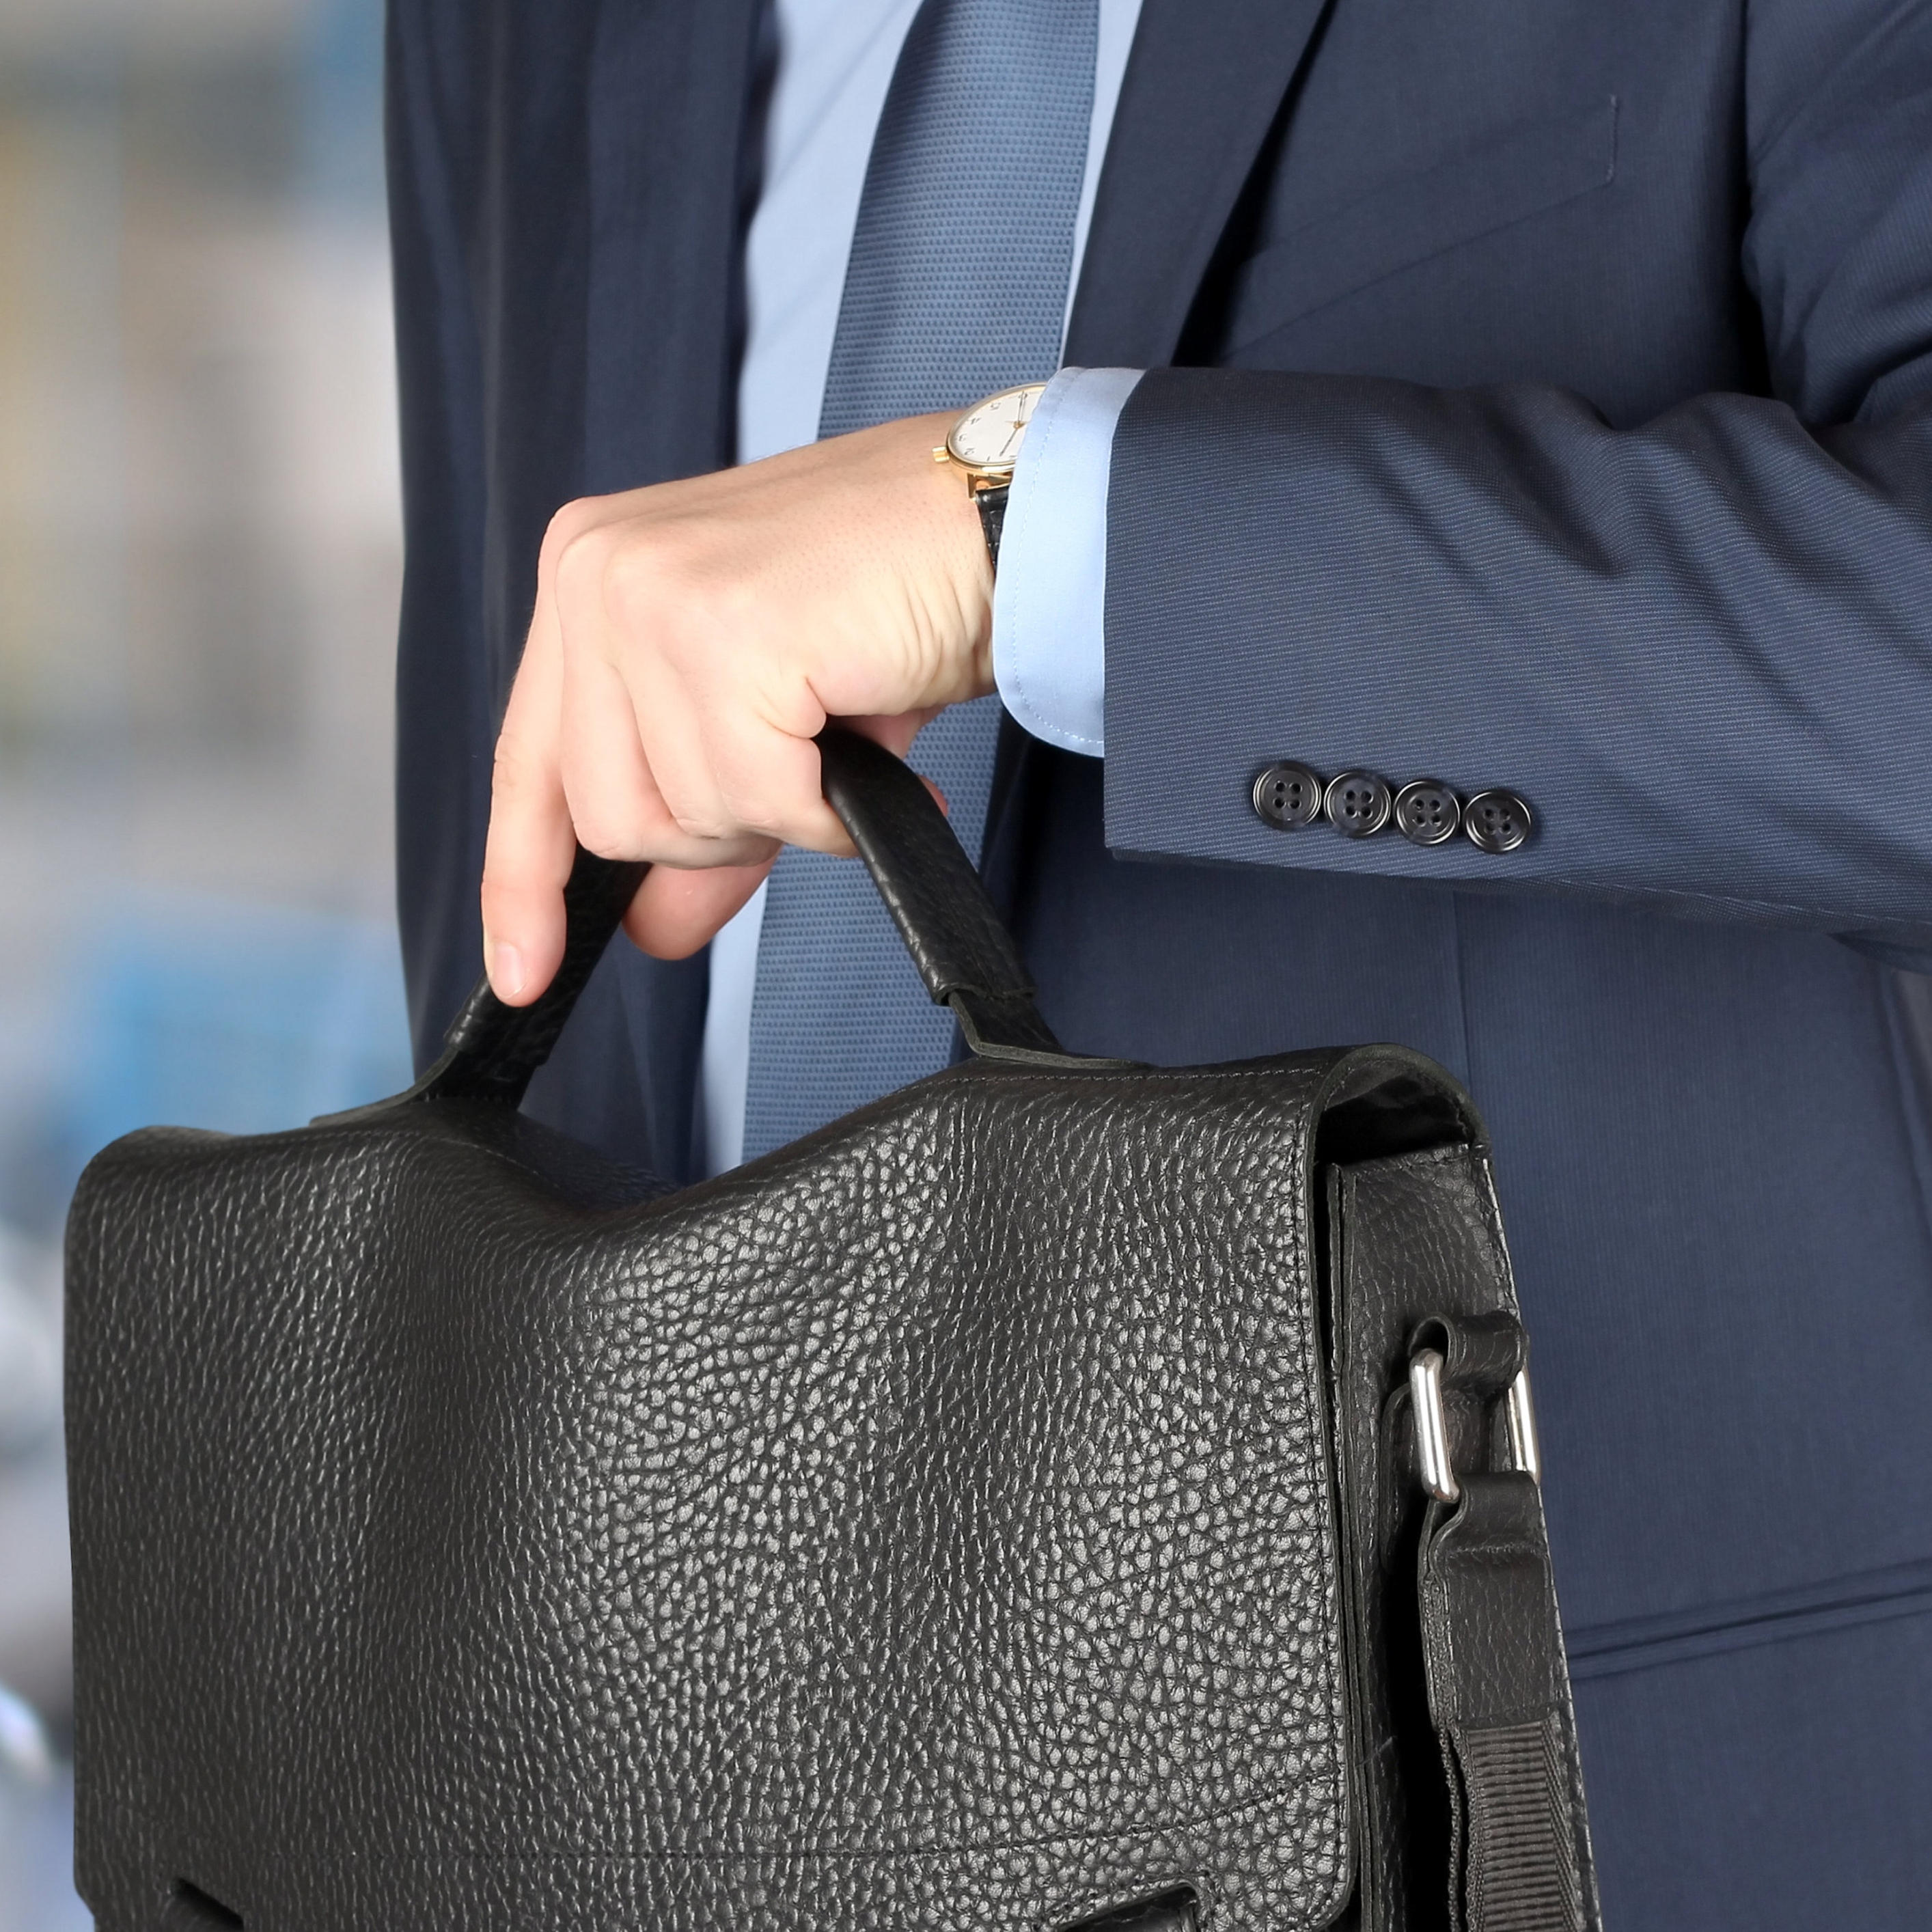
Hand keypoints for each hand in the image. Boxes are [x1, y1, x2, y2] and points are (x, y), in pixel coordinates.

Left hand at [480, 411, 990, 1003]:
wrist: (1003, 518)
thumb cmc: (894, 594)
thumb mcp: (766, 714)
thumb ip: (696, 816)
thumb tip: (651, 932)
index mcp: (587, 575)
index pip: (526, 762)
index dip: (520, 881)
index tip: (523, 971)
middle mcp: (595, 573)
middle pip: (607, 817)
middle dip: (716, 832)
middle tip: (800, 777)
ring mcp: (649, 596)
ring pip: (680, 817)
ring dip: (778, 814)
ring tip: (837, 739)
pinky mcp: (723, 631)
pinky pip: (757, 799)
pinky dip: (826, 809)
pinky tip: (868, 748)